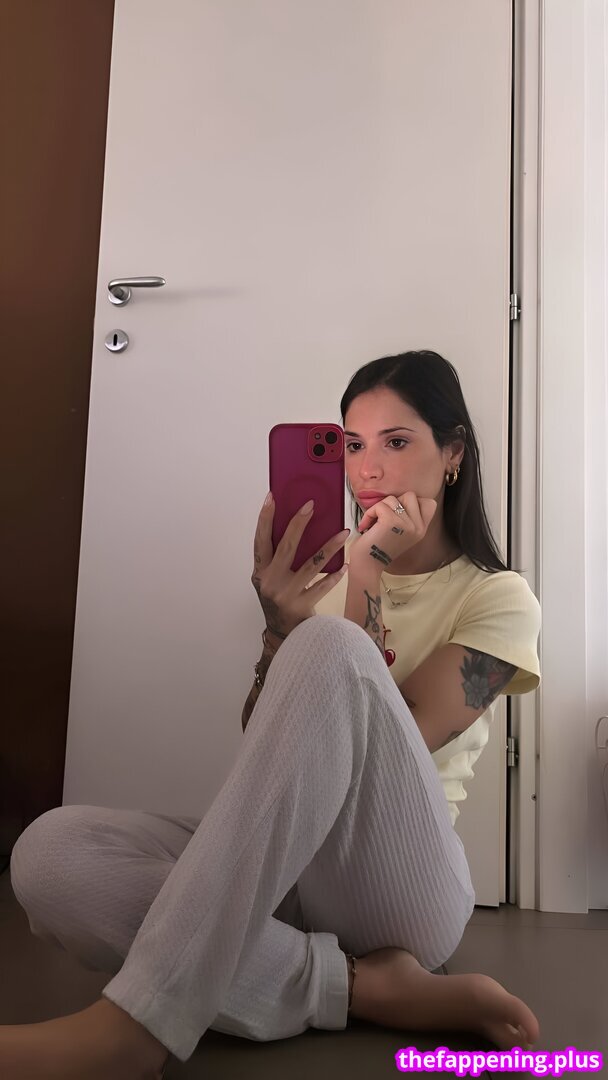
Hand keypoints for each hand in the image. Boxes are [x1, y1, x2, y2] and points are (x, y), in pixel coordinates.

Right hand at [251, 496, 349, 641]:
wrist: (282, 634)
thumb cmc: (280, 600)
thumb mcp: (271, 580)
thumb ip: (278, 559)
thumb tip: (298, 527)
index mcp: (260, 572)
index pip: (260, 540)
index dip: (265, 518)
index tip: (271, 497)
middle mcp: (270, 581)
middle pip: (286, 547)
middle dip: (299, 523)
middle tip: (311, 505)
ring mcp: (285, 594)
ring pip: (311, 564)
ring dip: (329, 546)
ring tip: (344, 533)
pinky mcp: (301, 606)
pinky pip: (322, 585)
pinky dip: (334, 575)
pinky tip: (344, 564)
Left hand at [350, 491, 437, 573]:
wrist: (367, 565)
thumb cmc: (379, 548)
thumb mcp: (402, 533)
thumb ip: (408, 517)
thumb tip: (402, 498)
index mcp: (422, 530)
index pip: (429, 503)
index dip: (412, 502)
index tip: (398, 514)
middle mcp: (418, 527)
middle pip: (411, 495)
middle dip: (393, 503)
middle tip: (384, 518)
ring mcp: (406, 524)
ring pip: (393, 498)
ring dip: (379, 508)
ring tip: (374, 524)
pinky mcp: (391, 521)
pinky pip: (380, 505)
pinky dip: (369, 514)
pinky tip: (366, 526)